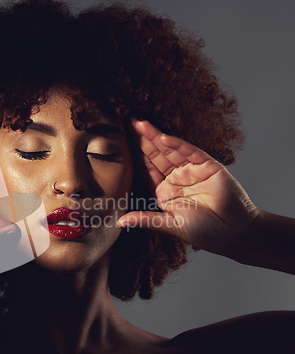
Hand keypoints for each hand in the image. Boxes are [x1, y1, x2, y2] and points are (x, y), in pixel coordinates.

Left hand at [117, 119, 260, 254]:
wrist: (234, 232)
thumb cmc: (204, 231)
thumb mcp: (170, 225)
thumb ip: (145, 220)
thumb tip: (118, 222)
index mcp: (164, 191)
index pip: (145, 169)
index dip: (133, 155)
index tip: (119, 141)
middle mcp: (175, 178)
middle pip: (155, 155)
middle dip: (141, 139)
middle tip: (126, 121)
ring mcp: (191, 170)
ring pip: (169, 150)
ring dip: (155, 136)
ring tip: (139, 123)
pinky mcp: (207, 165)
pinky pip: (189, 152)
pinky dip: (177, 144)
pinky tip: (163, 137)